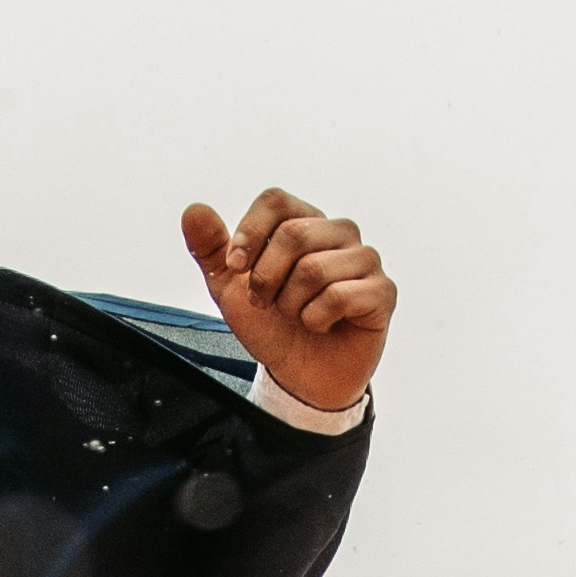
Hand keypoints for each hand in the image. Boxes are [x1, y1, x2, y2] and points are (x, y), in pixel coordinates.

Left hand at [181, 187, 396, 415]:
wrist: (298, 375)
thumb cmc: (271, 325)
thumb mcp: (229, 288)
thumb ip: (212, 249)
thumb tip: (193, 210)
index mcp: (304, 221)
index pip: (276, 201)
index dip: (250, 233)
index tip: (235, 268)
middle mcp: (338, 233)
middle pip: (293, 234)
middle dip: (266, 279)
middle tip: (267, 304)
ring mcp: (365, 260)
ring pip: (315, 268)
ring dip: (291, 304)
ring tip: (297, 315)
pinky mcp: (382, 292)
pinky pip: (340, 296)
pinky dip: (316, 319)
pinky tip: (321, 326)